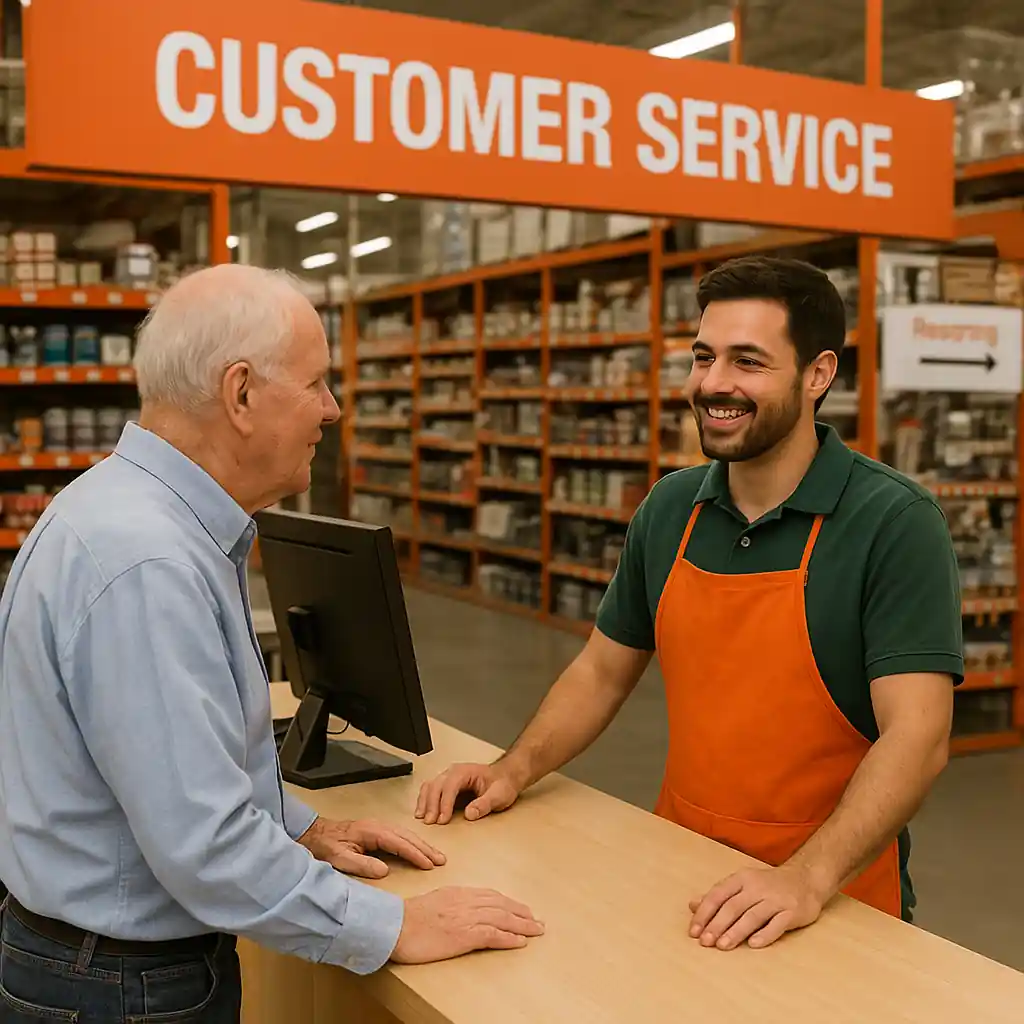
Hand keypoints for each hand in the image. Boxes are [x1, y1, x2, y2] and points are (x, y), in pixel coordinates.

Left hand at [298, 816, 445, 878]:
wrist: (316, 834)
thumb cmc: (327, 846)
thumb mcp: (340, 858)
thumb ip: (362, 864)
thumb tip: (385, 870)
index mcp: (372, 831)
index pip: (399, 843)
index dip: (415, 854)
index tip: (428, 864)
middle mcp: (378, 826)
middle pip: (407, 836)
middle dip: (425, 848)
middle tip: (441, 860)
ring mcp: (379, 826)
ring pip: (406, 834)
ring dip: (422, 845)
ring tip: (436, 856)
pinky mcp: (377, 830)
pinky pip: (400, 835)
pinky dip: (413, 842)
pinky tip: (419, 848)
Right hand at [391, 887, 543, 964]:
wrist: (396, 925)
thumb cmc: (408, 918)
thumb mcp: (434, 901)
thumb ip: (451, 902)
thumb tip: (461, 908)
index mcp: (458, 893)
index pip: (491, 896)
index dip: (509, 902)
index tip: (521, 909)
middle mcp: (466, 902)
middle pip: (501, 905)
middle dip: (521, 913)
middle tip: (536, 921)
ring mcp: (466, 917)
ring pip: (502, 918)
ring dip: (522, 925)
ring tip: (536, 931)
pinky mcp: (464, 935)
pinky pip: (493, 935)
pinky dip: (509, 938)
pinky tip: (520, 942)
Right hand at [415, 762, 522, 824]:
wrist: (504, 778)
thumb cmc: (502, 784)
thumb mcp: (499, 795)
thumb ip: (485, 804)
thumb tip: (470, 813)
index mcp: (465, 771)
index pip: (450, 786)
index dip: (445, 803)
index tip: (443, 819)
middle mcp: (453, 772)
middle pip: (436, 785)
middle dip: (431, 804)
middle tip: (430, 822)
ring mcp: (448, 777)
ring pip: (430, 786)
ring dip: (424, 802)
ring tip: (423, 818)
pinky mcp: (445, 785)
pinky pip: (429, 790)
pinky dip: (424, 801)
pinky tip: (422, 812)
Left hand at [688, 864, 828, 950]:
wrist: (805, 879)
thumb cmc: (768, 884)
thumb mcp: (742, 883)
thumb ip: (719, 895)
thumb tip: (692, 905)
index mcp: (742, 878)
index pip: (718, 895)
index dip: (704, 913)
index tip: (693, 931)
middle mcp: (757, 887)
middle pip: (733, 906)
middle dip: (717, 925)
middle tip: (705, 942)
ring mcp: (776, 899)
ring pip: (752, 916)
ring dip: (736, 931)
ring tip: (722, 946)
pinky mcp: (792, 911)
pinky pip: (777, 924)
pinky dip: (765, 934)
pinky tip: (753, 945)